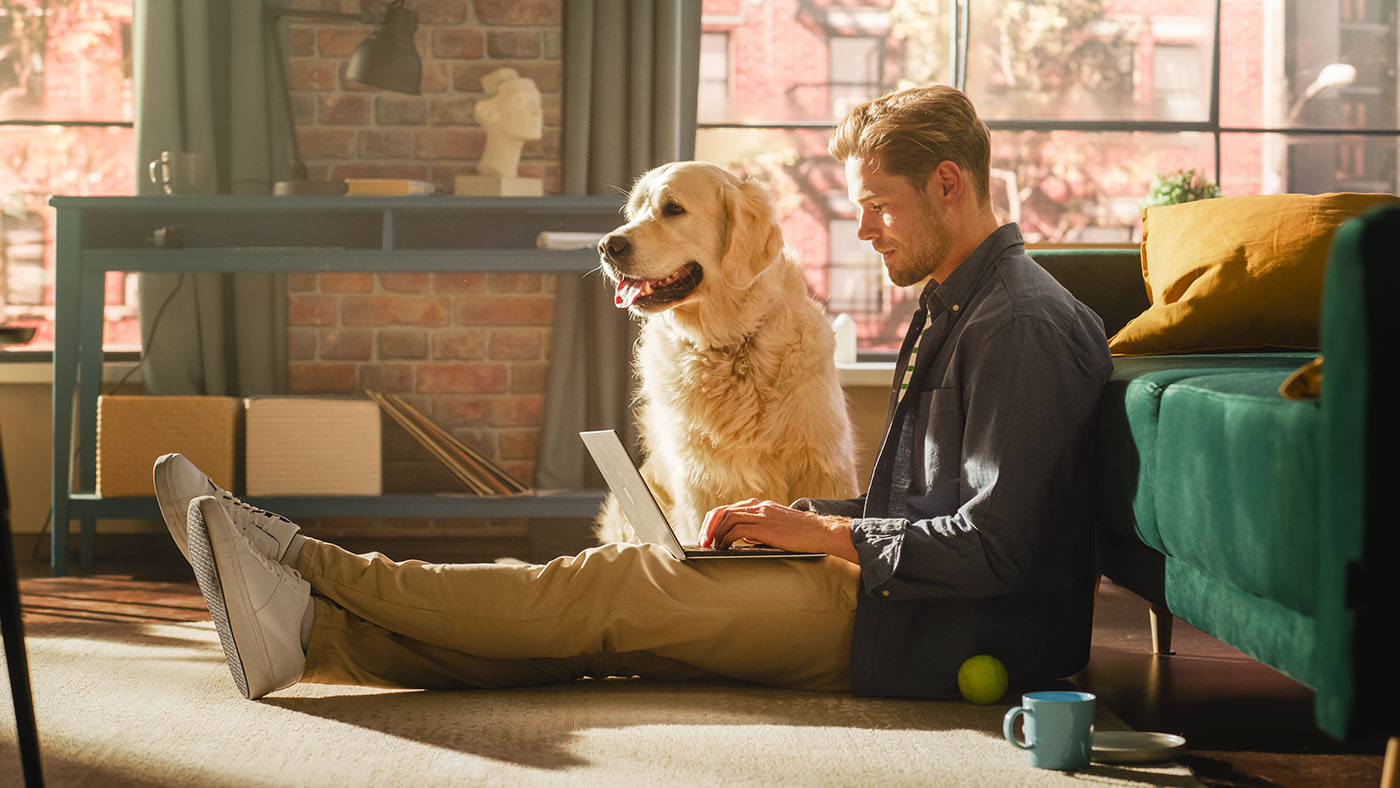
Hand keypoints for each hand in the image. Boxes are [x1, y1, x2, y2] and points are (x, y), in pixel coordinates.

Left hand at [701, 498, 858, 563]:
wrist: (819, 532)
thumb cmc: (799, 535)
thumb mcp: (775, 529)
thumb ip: (757, 531)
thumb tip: (739, 541)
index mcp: (759, 506)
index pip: (728, 509)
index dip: (713, 522)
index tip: (707, 536)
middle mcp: (758, 507)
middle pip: (722, 511)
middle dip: (709, 527)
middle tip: (703, 542)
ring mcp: (761, 514)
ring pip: (727, 518)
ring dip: (715, 534)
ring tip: (713, 546)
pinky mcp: (765, 525)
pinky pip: (737, 529)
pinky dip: (727, 539)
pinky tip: (726, 548)